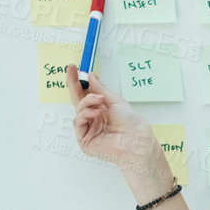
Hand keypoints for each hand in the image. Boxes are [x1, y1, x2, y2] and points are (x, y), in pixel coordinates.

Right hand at [65, 65, 166, 192]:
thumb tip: (90, 76)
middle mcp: (94, 119)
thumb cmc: (132, 124)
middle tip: (72, 71)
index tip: (74, 69)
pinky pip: (78, 122)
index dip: (79, 82)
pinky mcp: (85, 140)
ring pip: (78, 110)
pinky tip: (96, 113)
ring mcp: (89, 130)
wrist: (136, 141)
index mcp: (102, 110)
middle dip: (74, 85)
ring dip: (87, 102)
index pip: (86, 94)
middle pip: (78, 101)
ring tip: (100, 102)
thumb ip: (99, 89)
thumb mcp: (115, 101)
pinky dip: (85, 114)